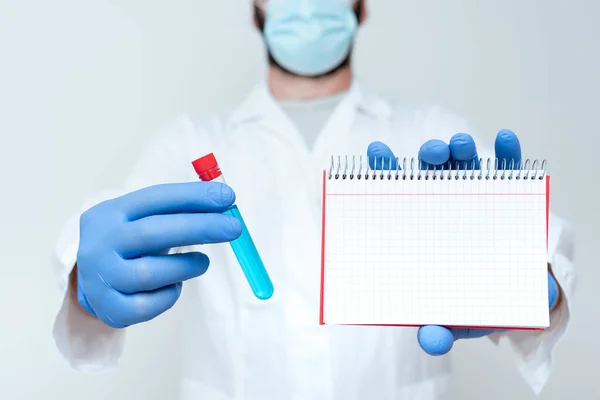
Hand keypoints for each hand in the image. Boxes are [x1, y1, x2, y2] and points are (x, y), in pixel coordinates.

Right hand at [76, 182, 241, 327]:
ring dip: (186, 266)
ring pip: (150, 274)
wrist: (90, 282)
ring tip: (202, 263)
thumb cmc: (130, 244)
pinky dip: (170, 295)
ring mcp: (102, 278)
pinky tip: (174, 285)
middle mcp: (101, 244)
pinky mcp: (111, 309)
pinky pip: (149, 306)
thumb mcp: (142, 219)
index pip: (155, 199)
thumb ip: (178, 211)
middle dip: (199, 227)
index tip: (227, 197)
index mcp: (111, 213)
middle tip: (233, 227)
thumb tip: (225, 204)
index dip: (193, 197)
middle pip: (152, 233)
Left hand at [367, 130, 559, 354]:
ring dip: (461, 150)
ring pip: (465, 165)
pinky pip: (508, 172)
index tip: (375, 154)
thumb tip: (432, 341)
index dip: (385, 174)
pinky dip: (507, 156)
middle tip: (432, 154)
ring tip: (461, 146)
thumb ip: (442, 330)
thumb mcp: (456, 318)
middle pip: (431, 173)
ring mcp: (475, 196)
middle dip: (429, 157)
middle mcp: (444, 204)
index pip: (397, 195)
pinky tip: (506, 141)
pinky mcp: (509, 195)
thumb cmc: (474, 299)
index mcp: (421, 226)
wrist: (513, 296)